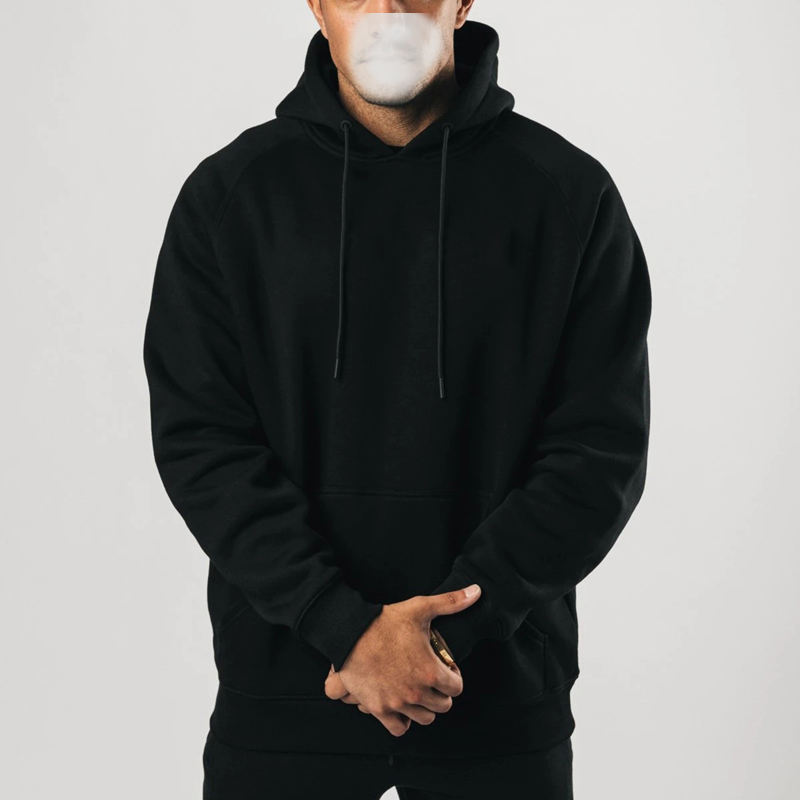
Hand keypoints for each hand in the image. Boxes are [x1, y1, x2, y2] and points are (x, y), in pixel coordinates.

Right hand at [323, 584, 480, 736]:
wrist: (350, 633)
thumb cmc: (385, 621)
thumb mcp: (420, 608)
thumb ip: (451, 602)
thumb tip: (476, 591)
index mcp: (430, 672)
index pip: (457, 687)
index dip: (454, 676)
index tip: (446, 668)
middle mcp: (416, 692)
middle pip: (443, 706)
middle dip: (441, 692)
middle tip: (432, 679)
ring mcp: (397, 703)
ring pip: (424, 719)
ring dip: (425, 706)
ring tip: (419, 690)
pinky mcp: (379, 709)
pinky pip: (399, 728)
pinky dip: (403, 721)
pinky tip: (402, 705)